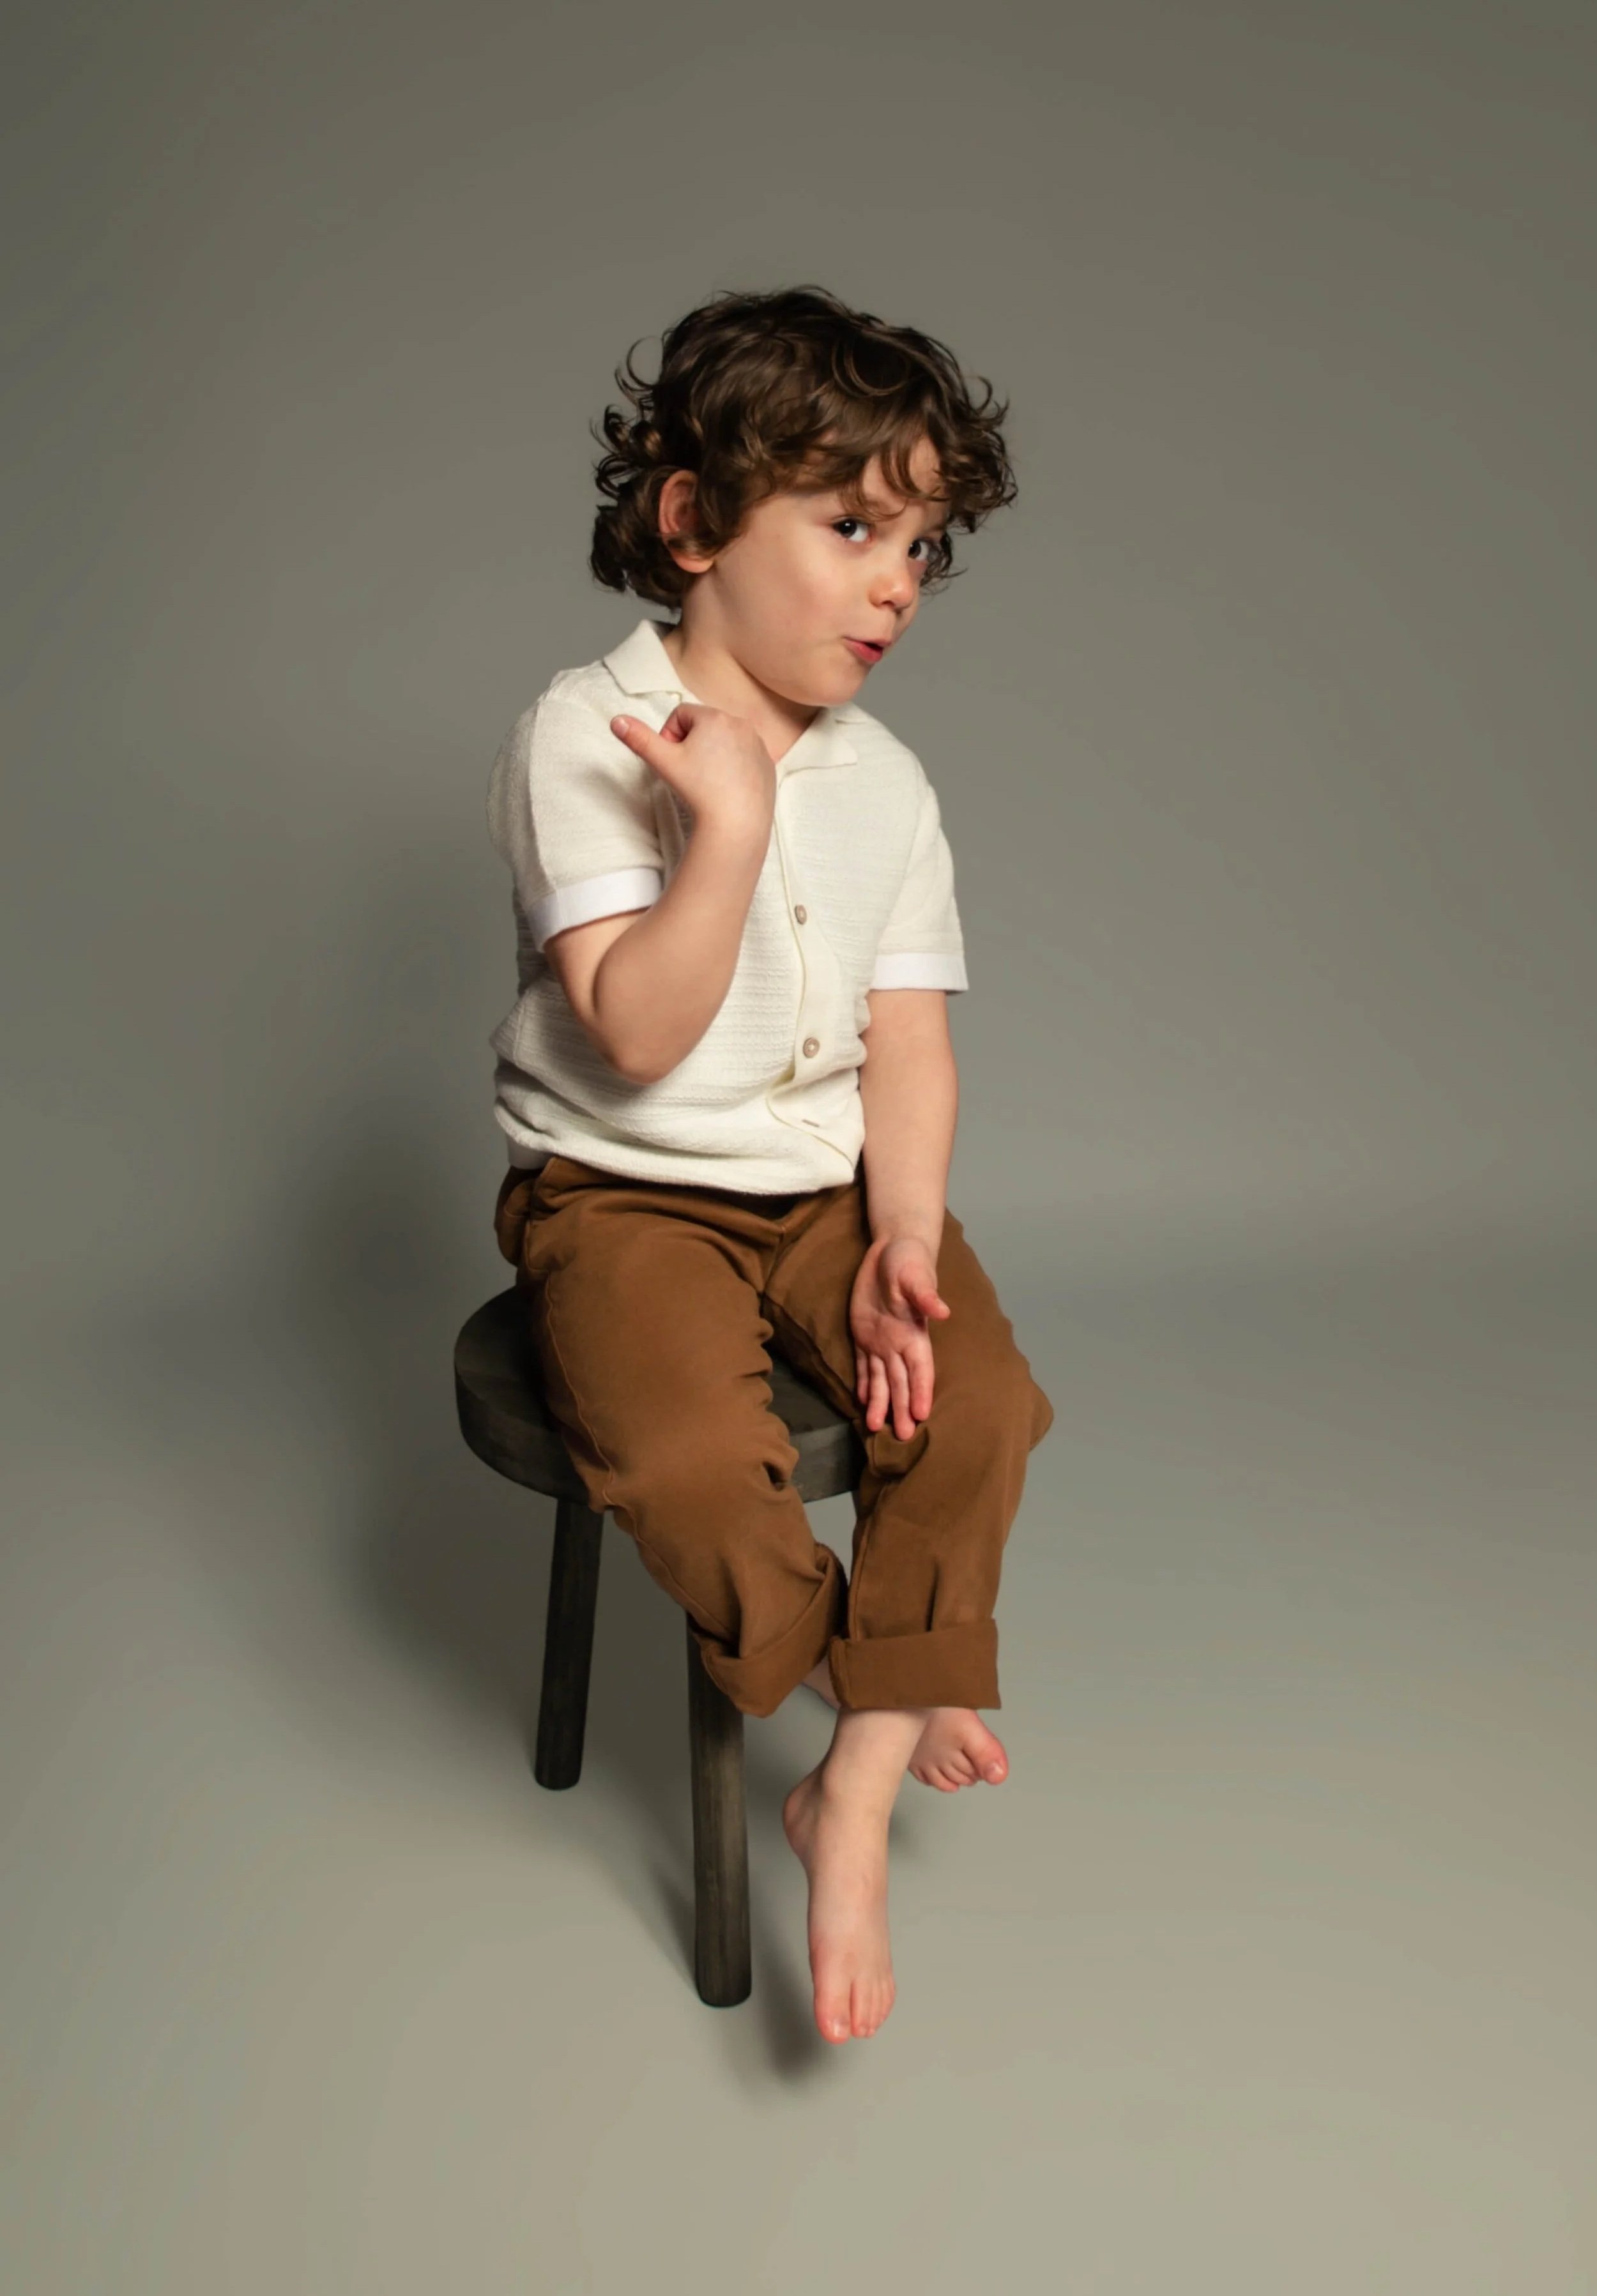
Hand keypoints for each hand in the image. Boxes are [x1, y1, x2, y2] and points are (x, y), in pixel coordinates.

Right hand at [610, 703, 775, 839]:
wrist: (736, 823)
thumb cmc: (699, 790)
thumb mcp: (663, 762)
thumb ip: (639, 738)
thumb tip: (616, 720)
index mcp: (714, 717)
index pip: (681, 714)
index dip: (669, 736)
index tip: (672, 760)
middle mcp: (741, 724)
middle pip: (704, 726)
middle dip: (691, 744)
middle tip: (689, 773)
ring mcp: (758, 744)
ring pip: (724, 741)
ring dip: (712, 754)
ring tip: (708, 781)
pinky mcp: (768, 764)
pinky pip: (744, 757)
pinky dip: (733, 768)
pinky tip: (726, 788)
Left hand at [849, 1232, 951, 1439]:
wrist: (891, 1248)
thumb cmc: (908, 1259)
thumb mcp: (915, 1274)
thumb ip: (926, 1294)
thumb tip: (943, 1312)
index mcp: (915, 1333)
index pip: (920, 1369)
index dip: (921, 1391)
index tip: (922, 1415)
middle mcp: (899, 1343)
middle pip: (901, 1382)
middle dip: (902, 1408)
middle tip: (903, 1436)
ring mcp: (881, 1341)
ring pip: (880, 1379)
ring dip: (879, 1403)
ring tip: (874, 1428)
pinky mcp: (863, 1334)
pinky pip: (862, 1364)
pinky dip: (862, 1383)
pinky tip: (861, 1401)